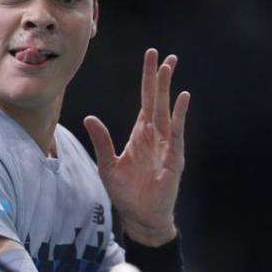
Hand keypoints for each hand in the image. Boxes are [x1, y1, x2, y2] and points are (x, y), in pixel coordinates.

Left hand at [84, 48, 189, 246]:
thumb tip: (89, 117)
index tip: (151, 57)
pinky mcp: (174, 158)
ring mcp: (166, 145)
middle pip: (158, 100)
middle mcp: (156, 135)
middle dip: (160, 77)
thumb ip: (101, 140)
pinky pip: (176, 133)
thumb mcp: (107, 164)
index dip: (148, 79)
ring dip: (168, 89)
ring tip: (170, 67)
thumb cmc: (127, 193)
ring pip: (167, 111)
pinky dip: (179, 115)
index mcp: (141, 134)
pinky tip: (183, 98)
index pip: (146, 100)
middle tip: (165, 54)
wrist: (140, 217)